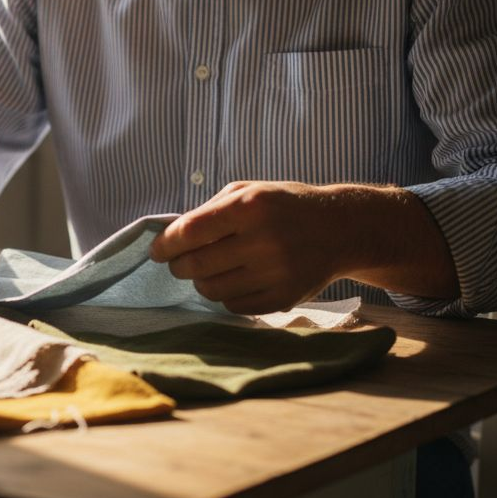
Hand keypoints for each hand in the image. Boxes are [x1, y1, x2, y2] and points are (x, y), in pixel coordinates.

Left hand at [150, 181, 355, 314]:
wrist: (339, 229)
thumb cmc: (283, 206)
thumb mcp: (247, 191)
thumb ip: (208, 212)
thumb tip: (170, 238)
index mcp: (250, 206)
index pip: (190, 231)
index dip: (166, 245)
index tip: (157, 251)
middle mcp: (263, 240)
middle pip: (196, 266)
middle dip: (178, 266)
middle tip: (179, 263)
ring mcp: (275, 272)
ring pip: (212, 291)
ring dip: (201, 282)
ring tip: (209, 270)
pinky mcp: (284, 298)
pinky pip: (234, 306)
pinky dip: (226, 296)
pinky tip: (235, 280)